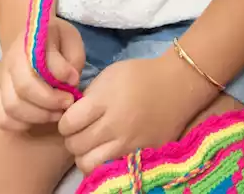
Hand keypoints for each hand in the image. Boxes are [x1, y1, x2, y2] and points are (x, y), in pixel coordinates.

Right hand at [0, 18, 84, 131]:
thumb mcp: (70, 40)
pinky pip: (3, 119)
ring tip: (56, 113)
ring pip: (12, 106)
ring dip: (39, 115)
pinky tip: (39, 118)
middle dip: (50, 101)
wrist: (33, 42)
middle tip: (67, 102)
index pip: (39, 61)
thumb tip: (70, 81)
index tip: (75, 80)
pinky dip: (22, 124)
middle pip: (23, 88)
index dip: (61, 74)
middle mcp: (9, 60)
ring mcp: (0, 80)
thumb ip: (73, 58)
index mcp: (28, 42)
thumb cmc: (56, 42)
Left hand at [58, 55, 198, 173]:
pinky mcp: (141, 155)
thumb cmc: (141, 75)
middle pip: (75, 145)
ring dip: (85, 155)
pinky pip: (111, 168)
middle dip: (73, 138)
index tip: (72, 118)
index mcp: (104, 101)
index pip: (68, 123)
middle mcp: (115, 125)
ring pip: (88, 164)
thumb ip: (89, 96)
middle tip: (81, 131)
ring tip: (93, 145)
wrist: (178, 84)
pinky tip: (108, 152)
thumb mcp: (109, 75)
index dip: (65, 122)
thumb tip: (72, 114)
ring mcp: (129, 144)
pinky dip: (104, 163)